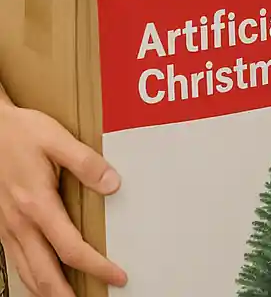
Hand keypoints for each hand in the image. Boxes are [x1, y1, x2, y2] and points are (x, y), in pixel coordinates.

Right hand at [0, 103, 126, 294]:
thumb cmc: (21, 133)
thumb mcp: (57, 139)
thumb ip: (86, 162)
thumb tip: (113, 185)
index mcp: (37, 205)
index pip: (71, 248)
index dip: (96, 266)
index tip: (117, 276)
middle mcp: (20, 224)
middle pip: (44, 274)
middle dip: (67, 295)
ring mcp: (7, 228)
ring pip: (27, 273)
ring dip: (48, 291)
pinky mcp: (1, 225)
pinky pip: (16, 261)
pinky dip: (32, 277)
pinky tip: (43, 278)